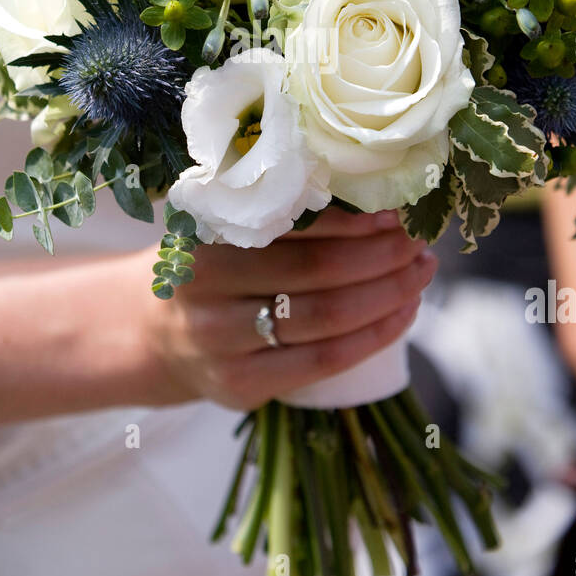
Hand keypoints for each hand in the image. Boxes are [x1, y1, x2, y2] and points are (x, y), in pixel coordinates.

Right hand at [141, 208, 436, 409]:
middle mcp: (205, 287)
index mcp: (203, 232)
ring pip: (326, 318)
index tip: (395, 209)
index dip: (353, 218)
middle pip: (317, 271)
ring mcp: (221, 343)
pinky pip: (324, 362)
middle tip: (419, 241)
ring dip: (388, 294)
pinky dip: (375, 336)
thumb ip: (279, 209)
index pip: (294, 223)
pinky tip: (403, 313)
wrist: (155, 334)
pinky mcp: (240, 386)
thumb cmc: (211, 265)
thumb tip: (373, 189)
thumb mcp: (224, 226)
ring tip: (420, 273)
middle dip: (382, 254)